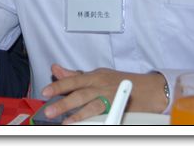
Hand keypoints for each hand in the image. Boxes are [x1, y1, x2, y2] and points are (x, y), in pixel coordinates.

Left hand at [40, 64, 168, 124]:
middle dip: (63, 100)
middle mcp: (101, 84)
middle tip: (48, 109)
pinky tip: (83, 124)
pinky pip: (103, 113)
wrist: (149, 89)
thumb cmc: (121, 82)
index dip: (59, 85)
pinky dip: (92, 119)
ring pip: (90, 104)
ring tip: (63, 121)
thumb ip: (75, 75)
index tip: (45, 91)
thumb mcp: (98, 75)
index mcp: (94, 76)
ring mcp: (110, 96)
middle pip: (80, 92)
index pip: (74, 79)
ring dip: (75, 113)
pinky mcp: (118, 106)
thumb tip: (56, 69)